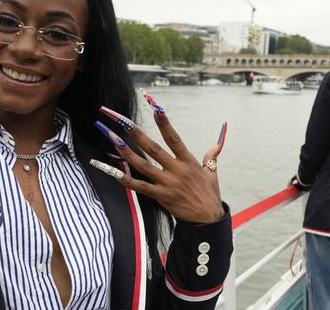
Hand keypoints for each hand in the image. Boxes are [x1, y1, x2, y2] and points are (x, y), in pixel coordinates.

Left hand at [92, 95, 226, 223]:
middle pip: (153, 148)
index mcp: (188, 161)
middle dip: (136, 133)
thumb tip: (216, 144)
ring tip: (113, 139)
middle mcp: (176, 170)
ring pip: (143, 165)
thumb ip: (211, 157)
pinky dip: (126, 179)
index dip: (165, 124)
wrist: (207, 220)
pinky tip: (113, 172)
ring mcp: (167, 183)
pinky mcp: (161, 196)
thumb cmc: (209, 195)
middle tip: (122, 120)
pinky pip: (140, 187)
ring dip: (126, 152)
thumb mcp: (212, 173)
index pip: (174, 139)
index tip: (156, 109)